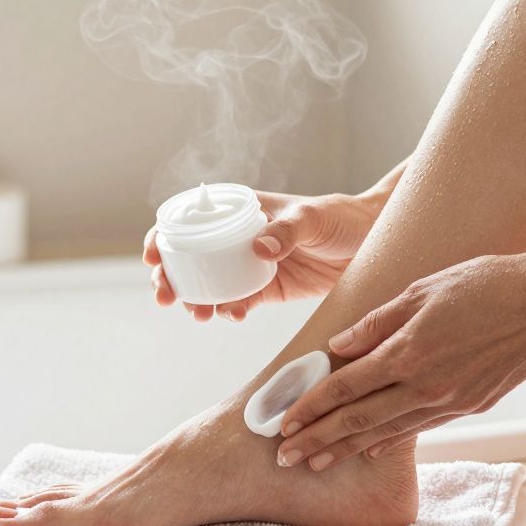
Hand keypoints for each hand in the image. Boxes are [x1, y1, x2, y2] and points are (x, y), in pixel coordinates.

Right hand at [144, 191, 379, 321]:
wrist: (373, 243)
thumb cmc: (342, 218)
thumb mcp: (313, 217)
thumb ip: (287, 230)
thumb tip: (259, 248)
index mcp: (242, 210)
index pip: (191, 218)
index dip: (163, 234)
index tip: (152, 254)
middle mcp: (240, 237)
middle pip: (191, 256)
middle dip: (171, 276)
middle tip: (166, 296)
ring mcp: (251, 265)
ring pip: (210, 283)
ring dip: (196, 299)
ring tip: (197, 314)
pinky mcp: (268, 289)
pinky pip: (239, 301)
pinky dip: (229, 310)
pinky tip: (229, 316)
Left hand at [275, 253, 525, 470]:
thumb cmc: (486, 283)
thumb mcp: (423, 290)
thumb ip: (377, 322)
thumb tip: (338, 346)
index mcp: (408, 351)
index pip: (344, 387)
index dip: (309, 407)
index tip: (282, 424)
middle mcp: (425, 384)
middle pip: (357, 419)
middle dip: (317, 440)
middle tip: (285, 458)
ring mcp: (450, 400)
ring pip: (386, 432)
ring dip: (347, 449)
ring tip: (316, 463)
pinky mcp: (471, 406)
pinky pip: (420, 428)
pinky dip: (389, 441)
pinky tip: (368, 450)